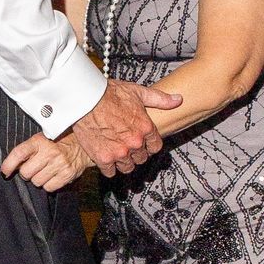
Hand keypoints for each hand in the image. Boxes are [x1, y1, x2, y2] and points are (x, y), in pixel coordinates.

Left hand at [1, 131, 82, 190]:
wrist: (83, 144)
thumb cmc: (57, 142)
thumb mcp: (41, 139)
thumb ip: (28, 150)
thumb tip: (12, 166)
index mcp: (39, 141)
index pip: (19, 153)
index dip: (9, 165)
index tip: (4, 172)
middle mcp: (49, 152)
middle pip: (26, 173)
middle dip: (26, 173)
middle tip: (33, 168)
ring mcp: (59, 164)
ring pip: (36, 182)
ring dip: (38, 179)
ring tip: (45, 171)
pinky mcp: (67, 175)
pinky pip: (49, 188)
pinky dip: (48, 185)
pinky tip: (53, 176)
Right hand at [65, 77, 182, 177]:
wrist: (85, 99)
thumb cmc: (109, 93)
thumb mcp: (138, 92)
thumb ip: (160, 99)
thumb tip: (178, 100)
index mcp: (145, 128)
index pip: (155, 147)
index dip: (149, 145)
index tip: (142, 143)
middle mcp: (135, 143)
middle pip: (142, 158)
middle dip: (136, 153)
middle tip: (126, 146)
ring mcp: (119, 152)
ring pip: (127, 167)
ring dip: (123, 162)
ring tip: (116, 153)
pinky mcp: (103, 158)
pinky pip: (110, 172)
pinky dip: (108, 167)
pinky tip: (105, 157)